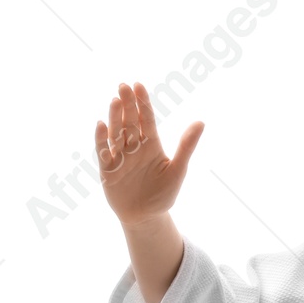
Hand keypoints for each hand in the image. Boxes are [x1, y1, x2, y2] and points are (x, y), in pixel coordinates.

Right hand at [95, 81, 203, 227]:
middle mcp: (134, 146)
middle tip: (124, 86)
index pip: (146, 119)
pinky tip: (102, 125)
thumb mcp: (178, 169)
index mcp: (151, 144)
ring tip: (116, 101)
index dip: (142, 103)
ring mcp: (120, 156)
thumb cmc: (163, 193)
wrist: (147, 217)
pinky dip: (102, 139)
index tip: (139, 86)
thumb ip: (187, 146)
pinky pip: (103, 151)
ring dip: (115, 117)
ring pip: (116, 132)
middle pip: (130, 121)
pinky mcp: (108, 168)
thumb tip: (201, 122)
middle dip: (128, 104)